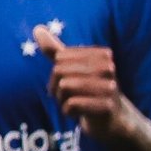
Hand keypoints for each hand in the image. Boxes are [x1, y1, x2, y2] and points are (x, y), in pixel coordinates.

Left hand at [34, 25, 126, 139]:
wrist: (113, 121)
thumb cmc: (90, 93)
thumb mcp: (73, 69)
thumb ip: (55, 50)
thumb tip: (37, 29)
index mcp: (102, 54)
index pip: (59, 58)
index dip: (57, 74)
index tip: (69, 84)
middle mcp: (108, 67)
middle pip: (60, 71)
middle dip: (57, 89)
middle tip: (69, 98)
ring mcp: (109, 87)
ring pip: (65, 87)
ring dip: (62, 101)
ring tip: (74, 106)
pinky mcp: (106, 106)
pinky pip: (71, 104)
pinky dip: (69, 112)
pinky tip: (79, 114)